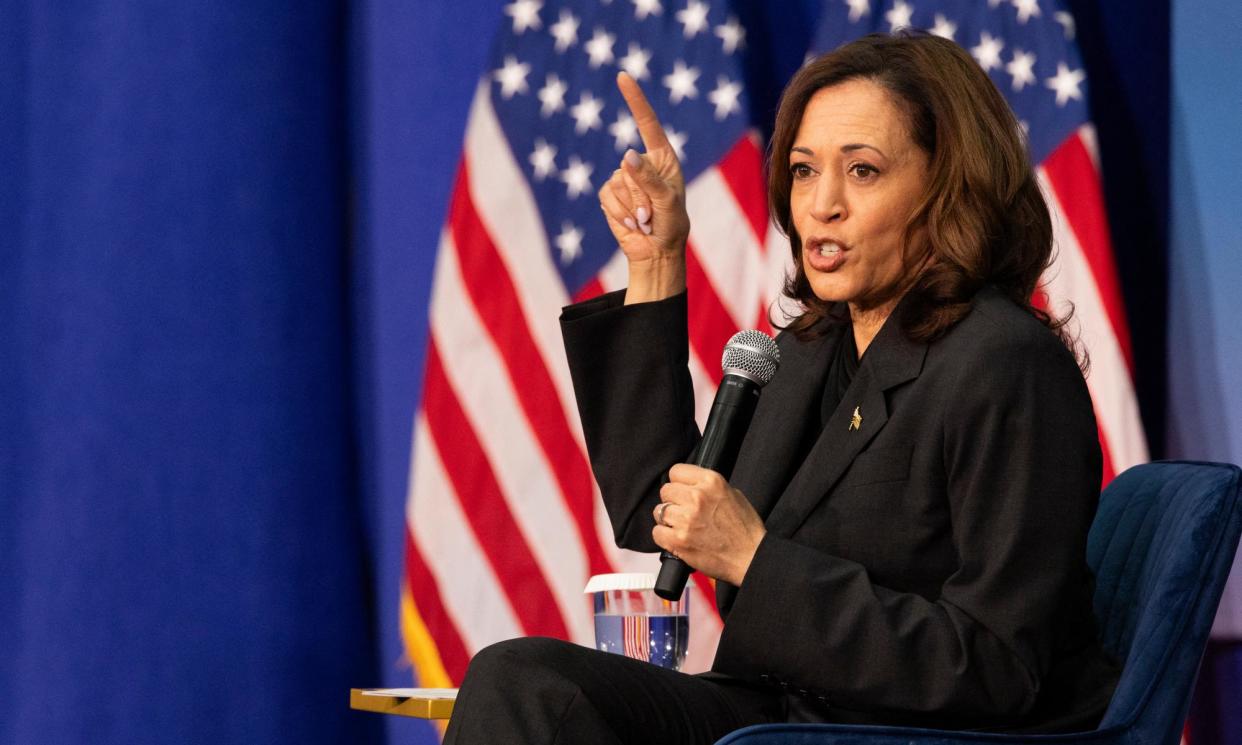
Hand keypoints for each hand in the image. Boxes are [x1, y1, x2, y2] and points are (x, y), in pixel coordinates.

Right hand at [596, 72, 688, 303]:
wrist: (656, 252)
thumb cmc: (671, 226)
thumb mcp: (667, 203)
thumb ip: (649, 180)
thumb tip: (626, 155)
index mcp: (663, 158)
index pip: (647, 123)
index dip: (635, 100)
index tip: (623, 77)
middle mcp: (642, 164)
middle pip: (629, 166)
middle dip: (641, 194)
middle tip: (653, 214)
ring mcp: (624, 179)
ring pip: (616, 183)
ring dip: (631, 208)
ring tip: (645, 220)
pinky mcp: (609, 195)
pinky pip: (606, 196)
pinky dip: (619, 213)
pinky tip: (632, 223)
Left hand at [653, 464, 766, 585]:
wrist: (751, 558)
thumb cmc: (745, 530)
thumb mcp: (733, 495)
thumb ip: (708, 487)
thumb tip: (690, 485)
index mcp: (711, 481)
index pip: (676, 471)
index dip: (679, 482)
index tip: (682, 490)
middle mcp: (697, 497)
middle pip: (666, 490)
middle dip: (673, 501)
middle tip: (684, 511)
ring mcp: (686, 519)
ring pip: (659, 511)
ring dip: (668, 519)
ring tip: (683, 527)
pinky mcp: (679, 540)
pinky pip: (657, 532)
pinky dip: (665, 537)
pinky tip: (678, 539)